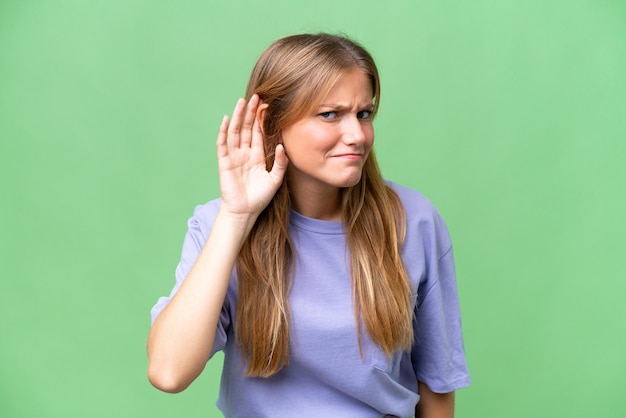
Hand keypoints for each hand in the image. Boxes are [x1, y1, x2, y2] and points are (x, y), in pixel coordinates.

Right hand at [216, 94, 287, 218]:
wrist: (245, 212)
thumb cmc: (260, 198)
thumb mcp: (275, 179)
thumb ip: (280, 163)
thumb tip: (282, 146)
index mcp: (256, 156)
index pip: (258, 133)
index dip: (261, 119)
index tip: (266, 105)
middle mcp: (244, 153)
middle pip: (247, 128)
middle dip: (251, 112)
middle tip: (256, 96)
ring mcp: (233, 157)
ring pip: (235, 132)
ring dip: (238, 117)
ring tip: (242, 101)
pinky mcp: (224, 163)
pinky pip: (223, 144)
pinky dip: (224, 131)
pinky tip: (227, 119)